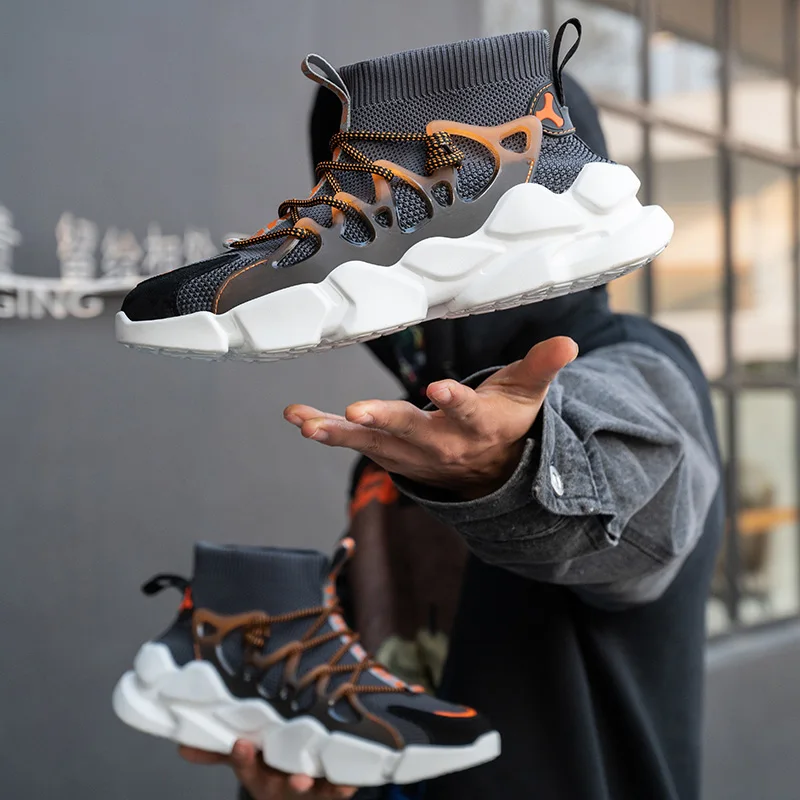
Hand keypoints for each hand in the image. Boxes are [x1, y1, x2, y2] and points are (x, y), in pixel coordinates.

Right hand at [179, 741, 356, 798]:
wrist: (295, 790)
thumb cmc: (268, 766)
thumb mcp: (244, 757)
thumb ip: (217, 749)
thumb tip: (181, 745)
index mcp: (256, 772)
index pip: (245, 765)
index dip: (243, 758)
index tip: (242, 744)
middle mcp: (277, 784)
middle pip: (278, 785)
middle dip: (285, 781)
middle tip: (295, 777)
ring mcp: (302, 788)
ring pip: (304, 790)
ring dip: (310, 787)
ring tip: (313, 781)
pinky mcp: (325, 789)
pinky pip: (333, 790)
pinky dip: (340, 787)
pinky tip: (349, 783)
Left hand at [284, 336, 576, 497]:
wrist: (490, 472)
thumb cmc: (507, 422)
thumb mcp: (527, 394)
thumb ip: (541, 366)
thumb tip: (569, 343)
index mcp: (478, 424)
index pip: (469, 412)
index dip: (455, 401)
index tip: (439, 389)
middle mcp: (443, 443)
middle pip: (413, 432)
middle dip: (384, 423)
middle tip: (354, 413)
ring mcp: (414, 455)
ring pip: (375, 445)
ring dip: (339, 434)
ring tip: (304, 424)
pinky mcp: (394, 457)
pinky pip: (358, 446)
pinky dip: (330, 434)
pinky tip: (300, 421)